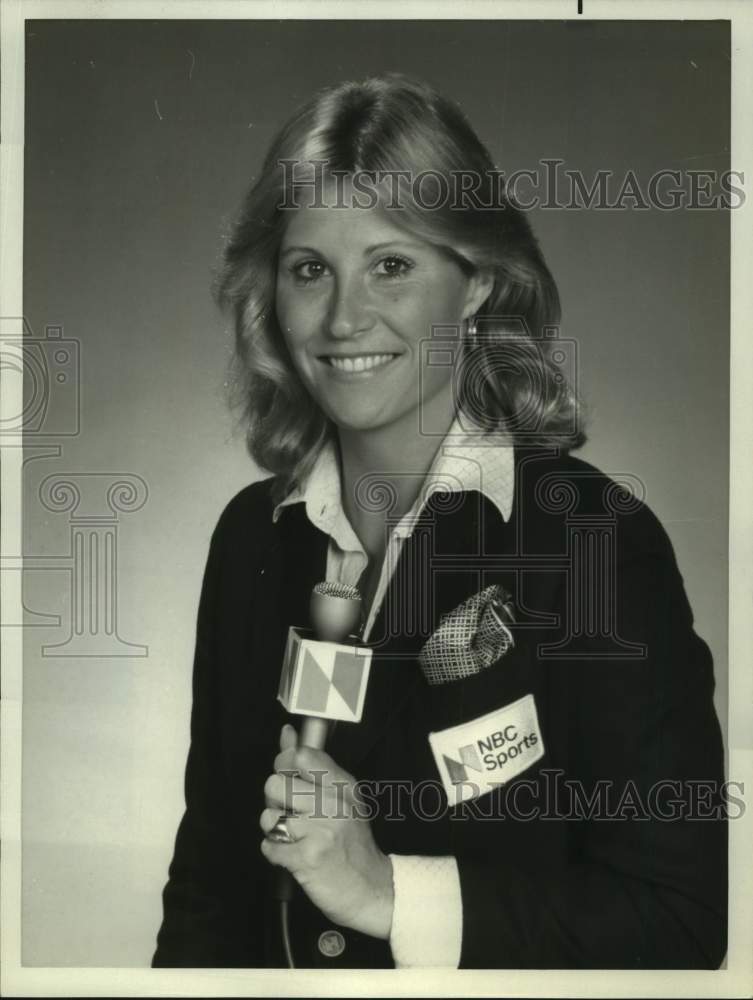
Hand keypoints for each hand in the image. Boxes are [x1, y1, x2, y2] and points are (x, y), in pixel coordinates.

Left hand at [260, 724, 393, 939]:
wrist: (371, 888)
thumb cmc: (351, 842)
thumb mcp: (341, 797)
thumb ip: (312, 766)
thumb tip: (287, 735)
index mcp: (343, 785)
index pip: (301, 756)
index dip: (285, 764)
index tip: (289, 776)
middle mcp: (333, 804)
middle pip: (275, 784)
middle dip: (276, 801)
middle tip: (292, 813)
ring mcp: (320, 831)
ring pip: (268, 816)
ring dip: (275, 830)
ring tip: (294, 837)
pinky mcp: (307, 859)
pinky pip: (269, 846)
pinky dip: (275, 852)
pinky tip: (293, 854)